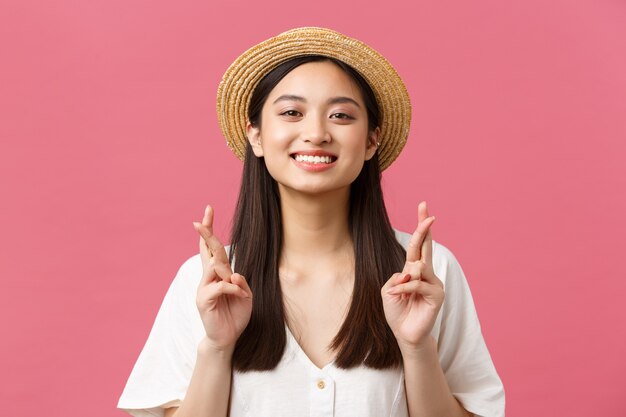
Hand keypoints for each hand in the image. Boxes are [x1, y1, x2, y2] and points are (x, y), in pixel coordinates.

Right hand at [192, 205, 252, 351]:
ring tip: (239, 288)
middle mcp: (208, 278)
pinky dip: (234, 288)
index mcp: (217, 275)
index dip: (208, 231)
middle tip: (199, 219)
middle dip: (205, 233)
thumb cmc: (235, 316)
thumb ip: (241, 282)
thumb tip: (233, 273)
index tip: (207, 211)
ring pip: (214, 267)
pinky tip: (241, 295)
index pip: (211, 248)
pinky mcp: (204, 300)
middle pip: (208, 251)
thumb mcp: (245, 295)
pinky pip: (221, 286)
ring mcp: (203, 288)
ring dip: (229, 273)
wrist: (226, 339)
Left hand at [381, 201, 443, 351]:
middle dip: (425, 228)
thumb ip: (397, 277)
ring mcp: (434, 283)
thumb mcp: (388, 290)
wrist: (404, 333)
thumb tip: (410, 272)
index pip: (418, 244)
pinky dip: (406, 289)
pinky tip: (400, 295)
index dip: (421, 226)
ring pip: (419, 267)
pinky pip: (419, 283)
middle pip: (426, 246)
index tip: (423, 206)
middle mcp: (426, 273)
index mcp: (414, 269)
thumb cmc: (397, 311)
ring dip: (404, 279)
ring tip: (398, 292)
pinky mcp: (437, 295)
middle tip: (428, 213)